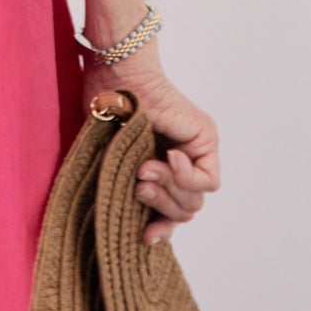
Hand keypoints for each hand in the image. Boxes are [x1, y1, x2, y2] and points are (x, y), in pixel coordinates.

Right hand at [80, 56, 221, 245]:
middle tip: (138, 184)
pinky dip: (185, 176)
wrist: (114, 73)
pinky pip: (208, 180)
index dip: (162, 227)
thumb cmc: (103, 109)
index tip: (145, 236)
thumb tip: (144, 237)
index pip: (173, 213)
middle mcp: (181, 161)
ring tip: (144, 169)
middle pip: (185, 210)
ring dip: (168, 189)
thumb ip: (128, 190)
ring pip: (196, 200)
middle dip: (160, 204)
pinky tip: (167, 157)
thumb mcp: (113, 161)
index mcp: (157, 168)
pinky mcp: (206, 137)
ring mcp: (196, 150)